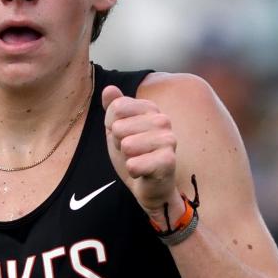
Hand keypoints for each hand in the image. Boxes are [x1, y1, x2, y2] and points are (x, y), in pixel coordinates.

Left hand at [102, 85, 184, 224]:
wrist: (150, 187)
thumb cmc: (136, 156)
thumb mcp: (119, 129)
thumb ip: (114, 108)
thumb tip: (108, 89)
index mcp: (150, 109)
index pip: (117, 107)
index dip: (112, 126)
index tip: (124, 136)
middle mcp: (162, 120)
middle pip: (119, 127)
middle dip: (119, 144)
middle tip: (133, 153)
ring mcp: (168, 139)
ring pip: (126, 145)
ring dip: (127, 158)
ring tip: (139, 160)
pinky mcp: (168, 161)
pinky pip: (133, 164)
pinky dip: (133, 171)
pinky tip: (143, 173)